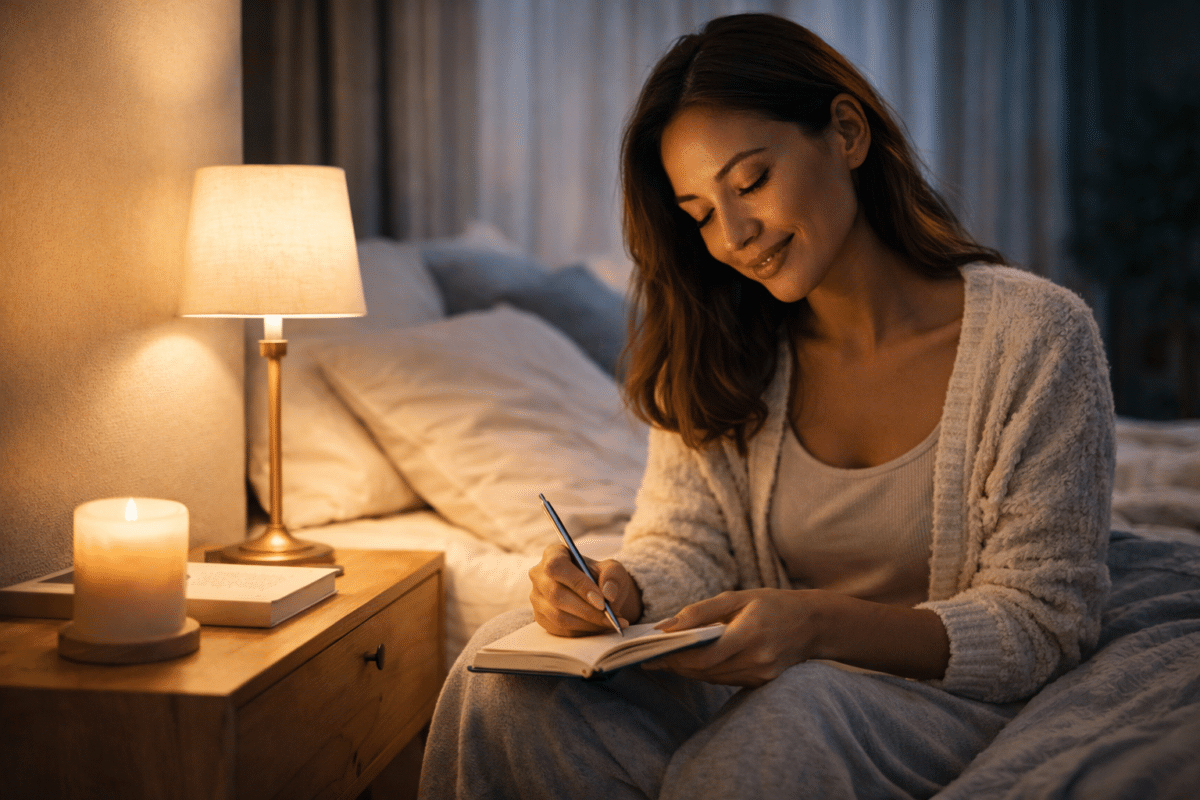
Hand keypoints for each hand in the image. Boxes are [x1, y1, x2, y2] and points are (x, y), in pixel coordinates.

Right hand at [529, 544, 642, 635]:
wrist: (598, 595)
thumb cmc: (602, 578)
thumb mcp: (613, 570)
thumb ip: (612, 576)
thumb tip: (608, 593)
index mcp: (553, 554)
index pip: (557, 567)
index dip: (578, 584)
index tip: (601, 601)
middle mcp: (539, 575)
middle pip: (556, 595)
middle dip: (586, 610)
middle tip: (610, 617)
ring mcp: (537, 598)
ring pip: (558, 616)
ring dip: (587, 623)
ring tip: (609, 623)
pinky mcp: (541, 618)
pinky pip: (560, 629)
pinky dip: (583, 631)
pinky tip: (599, 627)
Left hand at [644, 589, 821, 686]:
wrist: (813, 624)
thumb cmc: (773, 604)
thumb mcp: (737, 597)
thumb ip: (700, 611)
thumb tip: (665, 626)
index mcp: (750, 634)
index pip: (704, 656)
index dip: (675, 658)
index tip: (650, 654)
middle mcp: (756, 660)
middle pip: (705, 671)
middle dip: (675, 664)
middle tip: (650, 657)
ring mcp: (760, 675)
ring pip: (712, 678)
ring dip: (687, 670)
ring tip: (665, 658)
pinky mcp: (761, 682)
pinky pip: (724, 680)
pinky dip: (705, 672)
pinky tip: (692, 662)